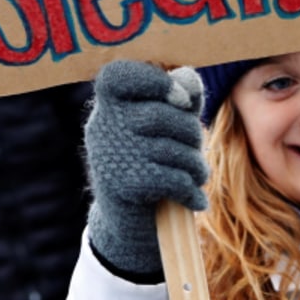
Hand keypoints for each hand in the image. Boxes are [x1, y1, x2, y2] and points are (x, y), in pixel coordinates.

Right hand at [84, 61, 207, 275]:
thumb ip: (178, 98)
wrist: (129, 224)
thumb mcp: (165, 127)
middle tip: (196, 150)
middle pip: (161, 115)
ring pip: (172, 150)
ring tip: (197, 175)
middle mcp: (102, 125)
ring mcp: (110, 155)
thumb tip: (186, 76)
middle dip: (192, 134)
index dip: (153, 81)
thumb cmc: (152, 163)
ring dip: (196, 166)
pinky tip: (195, 199)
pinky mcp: (122, 185)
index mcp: (109, 104)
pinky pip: (172, 179)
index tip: (181, 100)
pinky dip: (191, 191)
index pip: (117, 75)